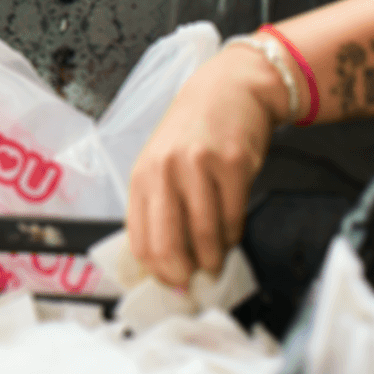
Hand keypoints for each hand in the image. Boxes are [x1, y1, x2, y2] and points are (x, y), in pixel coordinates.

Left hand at [126, 43, 286, 287]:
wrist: (228, 89)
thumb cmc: (192, 131)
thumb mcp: (161, 163)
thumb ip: (158, 207)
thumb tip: (163, 264)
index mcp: (143, 174)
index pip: (141, 241)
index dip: (157, 272)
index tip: (170, 283)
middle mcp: (166, 169)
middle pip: (169, 245)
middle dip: (184, 274)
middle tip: (194, 281)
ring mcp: (199, 166)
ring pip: (205, 237)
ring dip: (213, 259)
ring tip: (215, 261)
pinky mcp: (233, 165)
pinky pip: (233, 219)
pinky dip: (233, 236)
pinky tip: (230, 232)